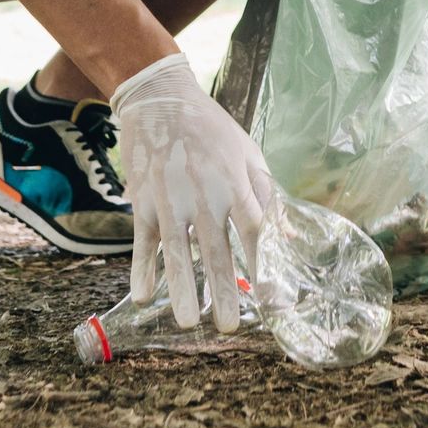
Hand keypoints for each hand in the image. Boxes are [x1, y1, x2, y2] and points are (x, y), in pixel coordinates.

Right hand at [111, 54, 275, 332]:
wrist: (160, 101)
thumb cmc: (211, 130)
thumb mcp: (248, 154)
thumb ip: (265, 194)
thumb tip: (285, 233)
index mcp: (234, 184)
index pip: (253, 231)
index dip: (262, 264)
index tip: (269, 296)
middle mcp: (204, 196)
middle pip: (217, 252)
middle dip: (223, 292)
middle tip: (228, 326)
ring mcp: (171, 201)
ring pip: (178, 253)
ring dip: (182, 291)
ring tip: (188, 323)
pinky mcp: (144, 203)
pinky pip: (143, 242)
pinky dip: (143, 270)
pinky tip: (144, 297)